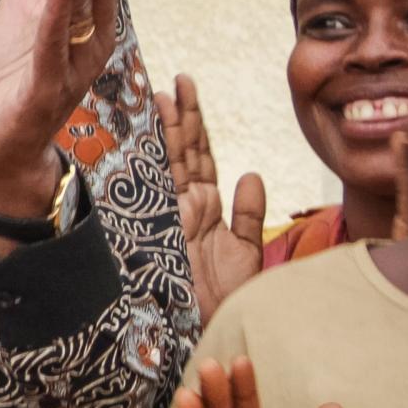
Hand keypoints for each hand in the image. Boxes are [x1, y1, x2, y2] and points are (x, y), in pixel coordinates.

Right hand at [160, 74, 264, 324]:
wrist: (214, 328)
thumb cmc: (231, 299)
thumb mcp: (248, 251)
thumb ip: (249, 213)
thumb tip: (251, 174)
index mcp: (208, 209)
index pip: (202, 157)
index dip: (195, 125)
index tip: (186, 92)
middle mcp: (189, 205)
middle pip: (184, 149)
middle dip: (180, 113)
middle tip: (175, 79)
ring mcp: (176, 212)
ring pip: (173, 158)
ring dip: (170, 124)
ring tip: (164, 91)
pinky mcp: (170, 221)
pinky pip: (166, 180)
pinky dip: (161, 152)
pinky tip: (157, 127)